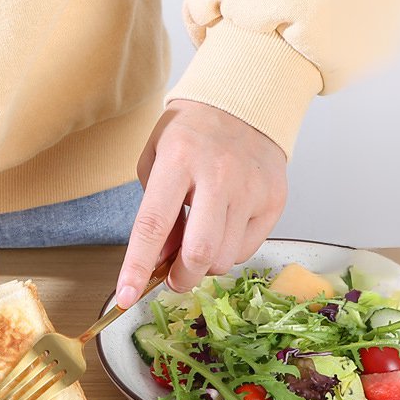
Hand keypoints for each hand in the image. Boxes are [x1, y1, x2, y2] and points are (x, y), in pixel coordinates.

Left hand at [116, 100, 287, 306]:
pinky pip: (247, 250)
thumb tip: (162, 262)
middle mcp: (218, 175)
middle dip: (181, 278)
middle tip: (173, 278)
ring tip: (199, 243)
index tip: (125, 296)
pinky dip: (229, 253)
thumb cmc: (189, 136)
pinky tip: (223, 230)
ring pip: (224, 258)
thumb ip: (155, 213)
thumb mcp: (156, 163)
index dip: (137, 267)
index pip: (153, 225)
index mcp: (177, 160)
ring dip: (205, 266)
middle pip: (199, 252)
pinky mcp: (274, 199)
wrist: (243, 103)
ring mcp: (250, 188)